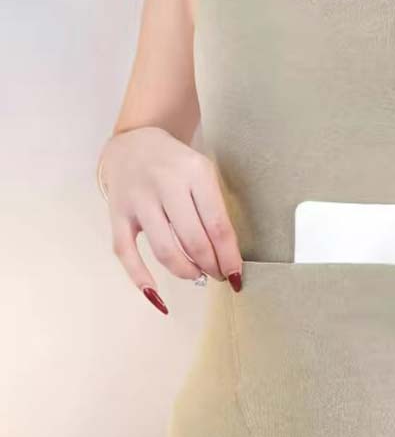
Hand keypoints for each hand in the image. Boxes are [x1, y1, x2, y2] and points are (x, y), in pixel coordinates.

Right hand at [97, 126, 242, 313]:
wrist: (135, 141)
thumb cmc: (177, 164)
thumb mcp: (204, 174)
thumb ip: (214, 209)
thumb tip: (225, 257)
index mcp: (196, 172)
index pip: (218, 225)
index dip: (229, 257)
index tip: (235, 275)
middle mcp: (166, 184)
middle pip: (194, 241)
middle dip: (210, 266)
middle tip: (218, 275)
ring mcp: (138, 199)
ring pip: (165, 250)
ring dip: (185, 271)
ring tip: (197, 275)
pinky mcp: (117, 212)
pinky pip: (126, 251)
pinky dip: (140, 277)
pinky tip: (156, 295)